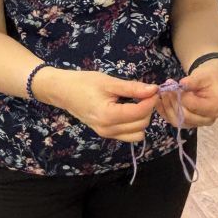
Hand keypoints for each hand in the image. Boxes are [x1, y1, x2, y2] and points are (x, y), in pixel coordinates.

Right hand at [35, 69, 157, 142]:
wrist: (63, 92)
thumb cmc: (85, 83)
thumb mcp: (109, 82)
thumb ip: (132, 88)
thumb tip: (154, 89)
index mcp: (108, 116)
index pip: (139, 113)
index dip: (151, 100)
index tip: (154, 89)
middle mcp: (108, 130)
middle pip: (141, 124)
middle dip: (148, 109)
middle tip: (147, 93)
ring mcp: (107, 134)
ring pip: (138, 133)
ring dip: (142, 118)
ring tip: (138, 102)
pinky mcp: (106, 134)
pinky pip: (129, 135)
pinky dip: (135, 124)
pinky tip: (130, 110)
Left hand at [157, 59, 217, 128]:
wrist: (209, 82)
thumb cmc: (208, 78)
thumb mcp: (202, 76)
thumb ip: (193, 81)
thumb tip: (182, 83)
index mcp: (215, 108)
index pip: (193, 106)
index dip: (180, 96)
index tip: (171, 85)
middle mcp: (208, 119)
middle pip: (185, 116)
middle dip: (172, 103)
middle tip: (164, 90)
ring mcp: (198, 123)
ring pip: (178, 121)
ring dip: (167, 108)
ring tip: (162, 94)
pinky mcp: (189, 123)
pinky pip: (174, 121)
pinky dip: (165, 112)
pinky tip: (159, 101)